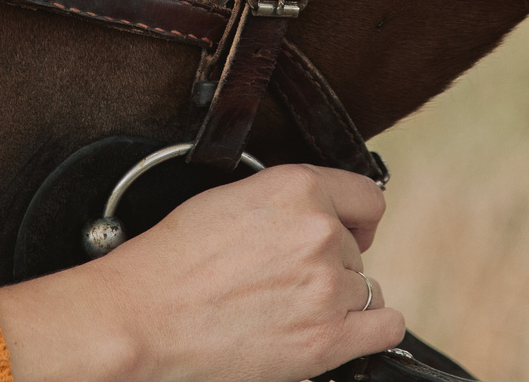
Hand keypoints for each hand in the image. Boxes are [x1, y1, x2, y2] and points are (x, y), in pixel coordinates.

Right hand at [0, 164, 404, 381]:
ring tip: (294, 309)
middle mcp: (320, 232)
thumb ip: (284, 201)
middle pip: (357, 250)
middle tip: (285, 281)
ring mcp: (327, 287)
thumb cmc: (171, 262)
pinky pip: (384, 328)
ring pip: (366, 289)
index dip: (356, 218)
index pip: (367, 197)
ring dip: (338, 299)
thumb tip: (314, 215)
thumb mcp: (230, 199)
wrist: (144, 318)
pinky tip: (343, 330)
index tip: (349, 231)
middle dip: (329, 264)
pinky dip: (369, 330)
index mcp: (297, 187)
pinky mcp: (327, 339)